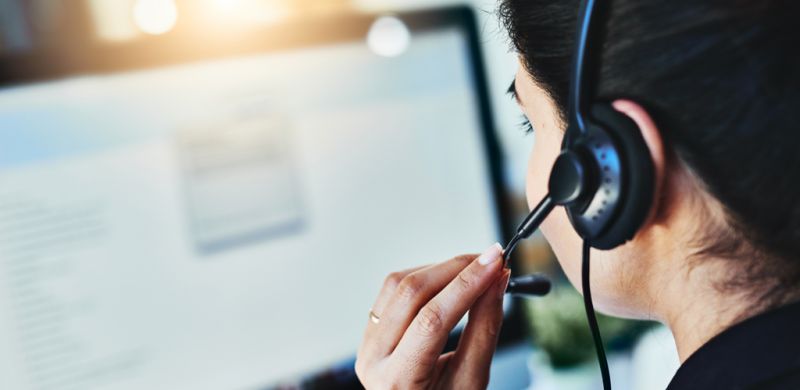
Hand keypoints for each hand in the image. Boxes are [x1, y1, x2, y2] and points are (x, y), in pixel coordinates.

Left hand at [355, 244, 510, 388]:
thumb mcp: (472, 381)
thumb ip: (484, 328)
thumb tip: (497, 280)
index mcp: (397, 381)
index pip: (432, 320)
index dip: (467, 285)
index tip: (496, 262)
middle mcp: (373, 360)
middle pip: (411, 294)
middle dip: (456, 269)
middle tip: (492, 259)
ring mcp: (366, 344)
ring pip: (398, 285)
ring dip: (440, 268)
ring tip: (475, 268)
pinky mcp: (370, 331)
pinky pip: (392, 291)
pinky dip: (424, 277)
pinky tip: (448, 279)